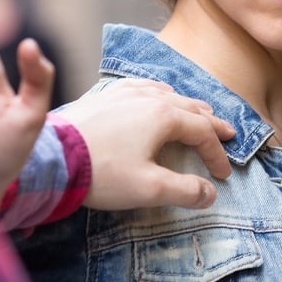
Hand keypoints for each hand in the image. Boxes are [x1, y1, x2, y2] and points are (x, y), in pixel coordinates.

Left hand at [57, 79, 233, 210]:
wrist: (54, 158)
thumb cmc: (102, 172)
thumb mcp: (150, 188)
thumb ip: (185, 190)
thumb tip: (210, 194)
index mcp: (163, 117)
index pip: (202, 132)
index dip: (216, 154)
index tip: (223, 175)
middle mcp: (147, 98)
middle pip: (189, 108)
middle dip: (210, 123)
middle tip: (228, 132)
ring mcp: (123, 94)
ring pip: (165, 94)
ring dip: (186, 106)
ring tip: (199, 111)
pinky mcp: (103, 98)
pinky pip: (139, 88)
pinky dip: (156, 92)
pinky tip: (154, 94)